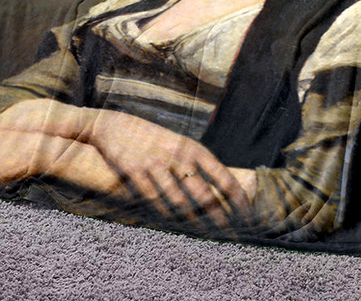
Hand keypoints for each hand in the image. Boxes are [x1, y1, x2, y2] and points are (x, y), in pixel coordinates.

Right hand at [0, 99, 252, 232]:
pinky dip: (166, 214)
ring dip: (194, 221)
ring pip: (180, 202)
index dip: (238, 199)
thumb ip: (196, 163)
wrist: (112, 125)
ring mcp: (156, 164)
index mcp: (192, 148)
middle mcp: (177, 157)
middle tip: (232, 234)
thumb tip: (219, 186)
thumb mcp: (178, 144)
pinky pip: (154, 200)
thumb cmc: (151, 137)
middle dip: (220, 218)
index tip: (248, 215)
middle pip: (205, 195)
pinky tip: (175, 224)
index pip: (223, 176)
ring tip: (207, 236)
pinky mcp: (134, 172)